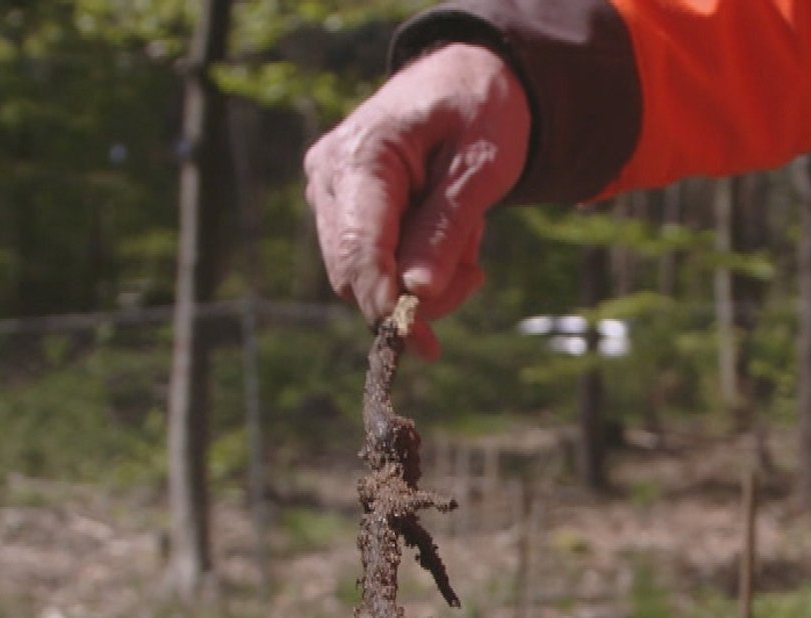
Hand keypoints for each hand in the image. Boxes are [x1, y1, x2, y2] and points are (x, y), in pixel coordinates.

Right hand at [303, 43, 529, 358]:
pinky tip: (448, 240)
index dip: (386, 301)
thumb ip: (446, 228)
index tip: (423, 343)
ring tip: (467, 244)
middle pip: (354, 273)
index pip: (359, 247)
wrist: (466, 81)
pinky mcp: (341, 210)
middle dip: (416, 294)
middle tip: (475, 275)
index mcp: (362, 154)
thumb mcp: (482, 167)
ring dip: (421, 281)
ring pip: (362, 278)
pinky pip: (372, 264)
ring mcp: (329, 193)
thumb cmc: (479, 113)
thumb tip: (418, 294)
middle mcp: (329, 176)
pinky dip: (414, 267)